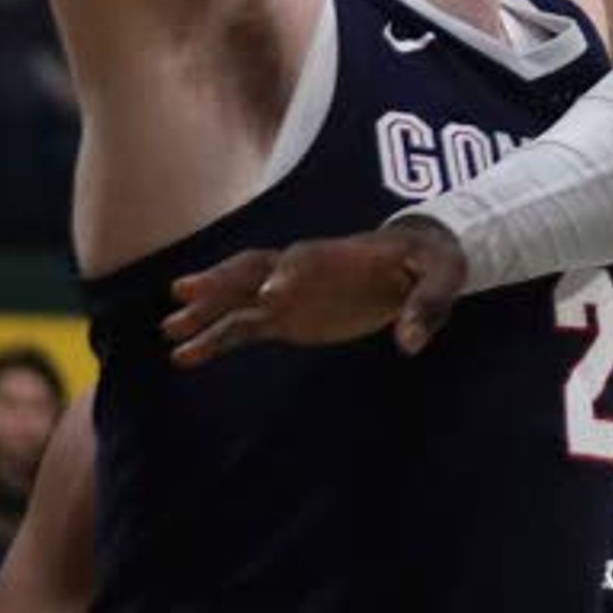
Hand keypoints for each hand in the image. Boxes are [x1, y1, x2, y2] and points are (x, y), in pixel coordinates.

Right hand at [164, 219, 472, 362]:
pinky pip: (241, 328)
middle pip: (253, 271)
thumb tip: (410, 344)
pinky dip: (214, 340)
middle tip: (184, 291)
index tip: (272, 299)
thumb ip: (428, 307)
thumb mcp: (443, 277)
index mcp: (338, 256)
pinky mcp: (285, 318)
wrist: (415, 263)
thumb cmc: (431, 263)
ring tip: (169, 331)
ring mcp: (288, 295)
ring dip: (205, 312)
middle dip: (222, 281)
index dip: (289, 278)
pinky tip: (183, 356)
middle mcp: (302, 271)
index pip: (305, 263)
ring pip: (237, 300)